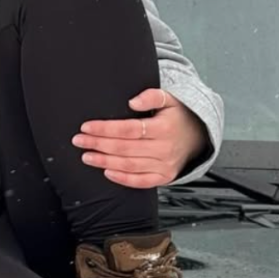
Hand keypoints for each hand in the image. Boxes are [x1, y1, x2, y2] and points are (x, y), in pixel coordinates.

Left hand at [72, 87, 209, 188]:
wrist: (198, 136)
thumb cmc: (178, 117)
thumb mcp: (170, 99)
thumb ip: (152, 96)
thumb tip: (133, 101)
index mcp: (164, 128)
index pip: (128, 129)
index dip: (105, 129)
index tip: (87, 127)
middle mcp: (164, 148)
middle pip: (125, 148)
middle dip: (98, 144)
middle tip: (79, 141)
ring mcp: (164, 165)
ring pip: (129, 165)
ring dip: (104, 162)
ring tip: (87, 156)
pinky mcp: (164, 177)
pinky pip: (141, 181)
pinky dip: (123, 178)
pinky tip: (107, 172)